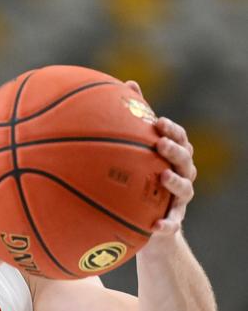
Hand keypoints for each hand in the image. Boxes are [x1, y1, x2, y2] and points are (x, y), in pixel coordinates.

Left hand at [126, 81, 195, 235]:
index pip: (178, 139)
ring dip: (176, 182)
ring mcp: (179, 200)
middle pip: (185, 159)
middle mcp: (181, 176)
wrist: (148, 225)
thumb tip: (124, 85)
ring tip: (163, 176)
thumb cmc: (142, 183)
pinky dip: (167, 224)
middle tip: (160, 143)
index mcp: (172, 159)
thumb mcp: (136, 156)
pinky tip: (155, 226)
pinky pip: (173, 224)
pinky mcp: (173, 222)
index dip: (172, 130)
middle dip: (175, 150)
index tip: (157, 122)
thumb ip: (133, 126)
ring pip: (185, 189)